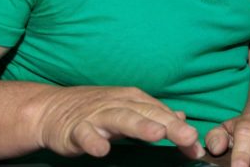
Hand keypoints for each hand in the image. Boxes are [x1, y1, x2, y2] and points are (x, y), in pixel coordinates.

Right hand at [34, 86, 203, 158]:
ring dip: (139, 126)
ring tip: (156, 135)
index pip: (163, 114)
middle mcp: (119, 103)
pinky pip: (85, 134)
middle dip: (169, 125)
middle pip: (148, 113)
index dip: (181, 130)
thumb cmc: (97, 110)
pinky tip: (102, 150)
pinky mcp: (75, 128)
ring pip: (121, 119)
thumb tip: (183, 118)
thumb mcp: (129, 109)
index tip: (197, 147)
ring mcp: (97, 115)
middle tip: (188, 136)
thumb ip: (155, 115)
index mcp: (135, 100)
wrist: (52, 108)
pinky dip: (93, 140)